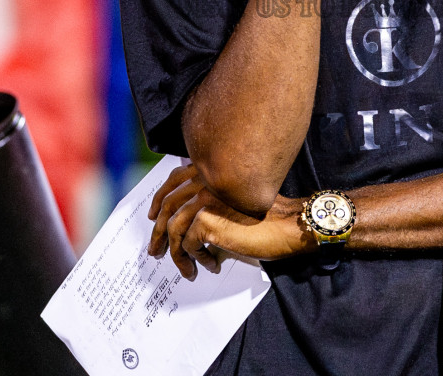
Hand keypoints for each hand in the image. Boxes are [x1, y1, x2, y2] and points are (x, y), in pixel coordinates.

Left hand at [147, 163, 311, 279]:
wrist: (289, 225)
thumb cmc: (268, 217)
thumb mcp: (234, 204)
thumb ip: (211, 206)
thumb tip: (187, 230)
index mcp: (211, 172)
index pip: (174, 180)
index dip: (160, 199)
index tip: (153, 217)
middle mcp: (205, 181)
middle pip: (168, 206)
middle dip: (159, 233)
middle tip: (156, 252)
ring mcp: (205, 200)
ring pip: (175, 229)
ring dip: (177, 254)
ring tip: (186, 270)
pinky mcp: (207, 221)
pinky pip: (189, 245)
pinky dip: (196, 259)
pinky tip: (211, 266)